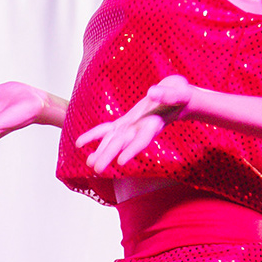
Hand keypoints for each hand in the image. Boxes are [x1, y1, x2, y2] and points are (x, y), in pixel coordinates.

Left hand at [74, 75, 192, 174]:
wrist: (181, 99)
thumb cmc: (182, 95)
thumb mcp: (179, 92)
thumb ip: (167, 94)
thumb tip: (152, 92)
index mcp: (155, 123)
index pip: (143, 140)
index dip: (132, 150)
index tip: (121, 162)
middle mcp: (142, 129)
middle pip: (124, 143)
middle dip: (110, 155)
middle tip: (97, 169)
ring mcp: (133, 126)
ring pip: (114, 140)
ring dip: (101, 152)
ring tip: (89, 164)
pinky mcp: (127, 121)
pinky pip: (108, 129)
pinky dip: (94, 135)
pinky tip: (80, 143)